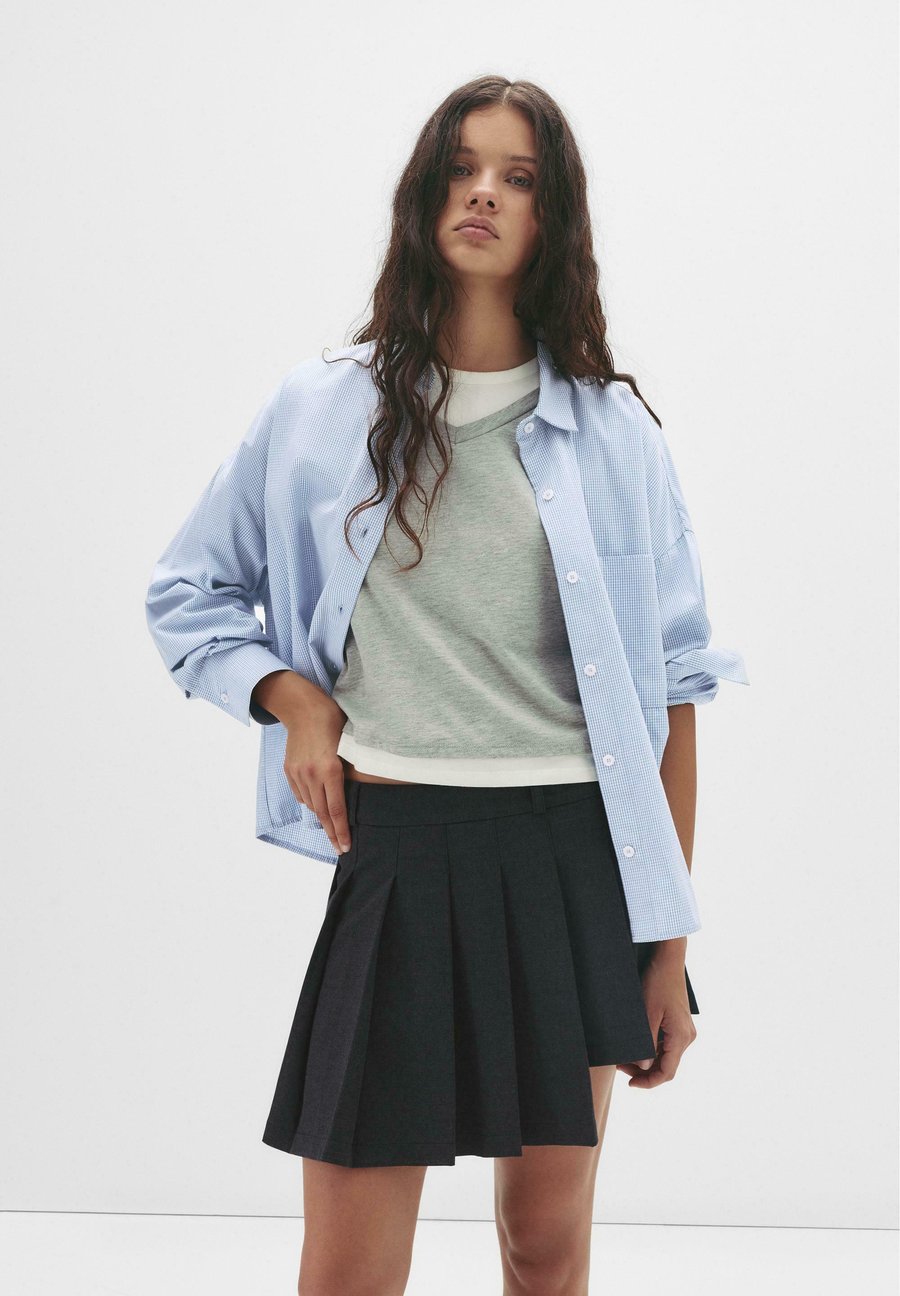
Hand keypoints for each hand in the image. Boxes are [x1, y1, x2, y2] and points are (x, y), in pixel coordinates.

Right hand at [282, 692, 351, 855]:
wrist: (302, 708)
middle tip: (340, 849)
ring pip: (311, 805)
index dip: (342, 831)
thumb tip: (363, 788)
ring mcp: (298, 774)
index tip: (346, 846)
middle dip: (332, 834)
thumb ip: (352, 769)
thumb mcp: (349, 744)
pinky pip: (301, 794)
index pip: (337, 810)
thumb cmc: (333, 721)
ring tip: (332, 828)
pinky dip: (311, 802)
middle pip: (323, 814)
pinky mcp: (289, 770)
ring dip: (322, 817)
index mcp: (330, 770)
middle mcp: (312, 775)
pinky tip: (319, 805)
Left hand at [616, 956, 697, 1087]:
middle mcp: (687, 1037)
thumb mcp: (647, 1013)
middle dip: (645, 1072)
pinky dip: (653, 1049)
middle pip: (667, 1066)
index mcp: (681, 1037)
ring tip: (625, 1057)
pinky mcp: (680, 1023)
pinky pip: (668, 1044)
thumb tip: (644, 1067)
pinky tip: (637, 1045)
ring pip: (667, 1056)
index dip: (649, 1082)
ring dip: (648, 1061)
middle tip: (621, 1068)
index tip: (630, 1084)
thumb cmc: (656, 982)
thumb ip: (647, 1043)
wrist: (667, 959)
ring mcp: (685, 1030)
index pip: (667, 1072)